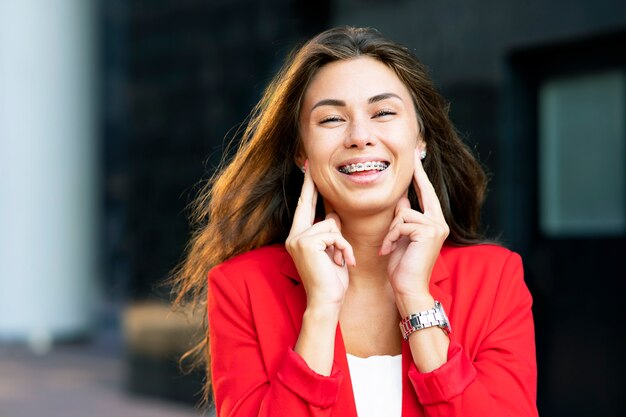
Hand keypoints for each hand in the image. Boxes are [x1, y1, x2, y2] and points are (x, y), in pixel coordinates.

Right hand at [285, 161, 355, 311]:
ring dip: (342, 242)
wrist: (326, 302)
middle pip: (309, 205)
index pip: (304, 208)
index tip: (308, 171)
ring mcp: (297, 238)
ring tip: (341, 259)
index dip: (307, 189)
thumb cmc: (331, 280)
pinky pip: (333, 233)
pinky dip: (343, 247)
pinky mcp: (306, 242)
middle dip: (310, 185)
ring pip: (330, 223)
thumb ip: (330, 232)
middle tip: (308, 163)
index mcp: (298, 237)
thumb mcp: (332, 251)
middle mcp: (294, 235)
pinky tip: (342, 261)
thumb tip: (333, 214)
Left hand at [379, 149, 449, 311]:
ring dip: (390, 232)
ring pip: (403, 214)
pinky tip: (388, 250)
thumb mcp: (401, 238)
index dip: (421, 176)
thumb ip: (404, 219)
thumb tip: (402, 201)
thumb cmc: (402, 267)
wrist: (407, 289)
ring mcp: (436, 226)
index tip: (417, 156)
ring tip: (388, 247)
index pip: (427, 194)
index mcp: (435, 223)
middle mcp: (440, 223)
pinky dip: (391, 236)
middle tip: (410, 164)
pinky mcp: (429, 231)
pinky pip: (401, 223)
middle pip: (418, 197)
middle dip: (412, 185)